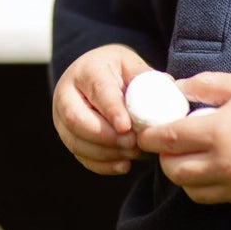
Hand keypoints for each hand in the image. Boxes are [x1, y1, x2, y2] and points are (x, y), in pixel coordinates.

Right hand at [52, 44, 150, 174]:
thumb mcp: (131, 64)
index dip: (111, 110)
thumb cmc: (117, 70)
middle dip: (106, 137)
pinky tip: (124, 165)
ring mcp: (61, 118)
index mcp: (87, 70)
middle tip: (133, 143)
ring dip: (105, 153)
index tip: (127, 126)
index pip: (97, 90)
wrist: (96, 74)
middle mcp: (67, 94)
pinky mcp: (67, 136)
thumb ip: (147, 78)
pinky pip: (80, 156)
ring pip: (75, 142)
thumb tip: (169, 92)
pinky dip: (102, 165)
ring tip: (133, 153)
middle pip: (77, 120)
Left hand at [137, 72, 230, 205]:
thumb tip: (174, 88)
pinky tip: (217, 167)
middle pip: (174, 171)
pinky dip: (208, 185)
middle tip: (170, 145)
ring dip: (185, 176)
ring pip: (192, 191)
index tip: (146, 133)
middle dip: (165, 158)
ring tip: (193, 157)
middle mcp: (225, 164)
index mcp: (219, 132)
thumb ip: (203, 86)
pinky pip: (217, 197)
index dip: (151, 137)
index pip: (168, 140)